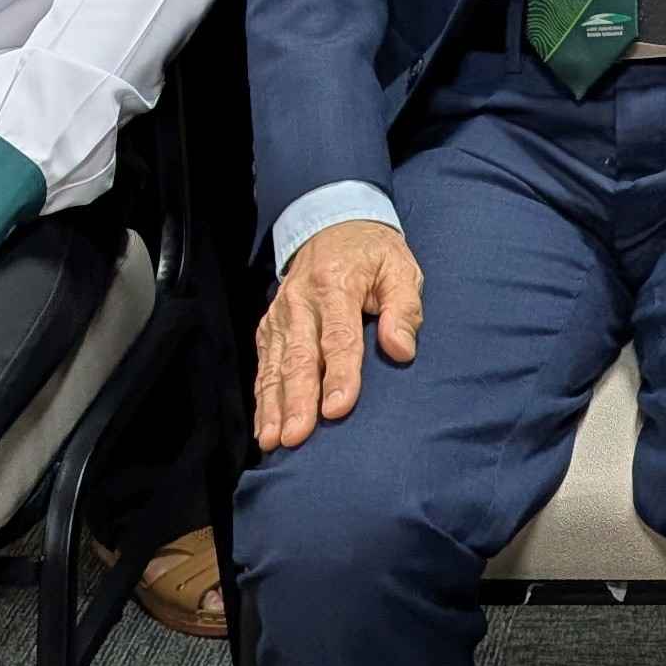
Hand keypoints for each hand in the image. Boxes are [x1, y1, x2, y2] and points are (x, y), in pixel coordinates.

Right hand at [253, 219, 422, 452]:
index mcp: (336, 284)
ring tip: (274, 441)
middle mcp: (301, 301)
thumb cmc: (373, 255)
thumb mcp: (400, 267)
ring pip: (275, 365)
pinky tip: (264, 429)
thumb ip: (403, 307)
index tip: (338, 408)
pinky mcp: (269, 327)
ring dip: (274, 406)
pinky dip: (262, 399)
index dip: (339, 374)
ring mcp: (280, 315)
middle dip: (298, 400)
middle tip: (298, 437)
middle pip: (299, 357)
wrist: (333, 224)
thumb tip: (401, 349)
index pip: (339, 336)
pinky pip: (263, 366)